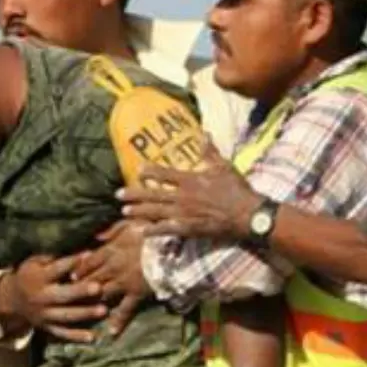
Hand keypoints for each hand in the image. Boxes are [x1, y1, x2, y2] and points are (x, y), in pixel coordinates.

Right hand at [0, 255, 107, 342]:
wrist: (12, 300)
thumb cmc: (29, 273)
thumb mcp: (34, 261)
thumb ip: (52, 255)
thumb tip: (74, 241)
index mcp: (38, 278)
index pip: (56, 269)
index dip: (72, 262)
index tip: (89, 255)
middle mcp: (41, 297)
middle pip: (63, 295)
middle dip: (81, 292)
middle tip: (98, 288)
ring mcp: (44, 314)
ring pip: (66, 315)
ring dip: (85, 314)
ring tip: (104, 310)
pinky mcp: (47, 327)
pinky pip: (63, 333)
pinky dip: (77, 336)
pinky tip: (93, 337)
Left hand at [73, 222, 150, 336]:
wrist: (173, 248)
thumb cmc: (152, 231)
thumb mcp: (130, 224)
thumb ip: (111, 230)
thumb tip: (96, 236)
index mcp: (110, 250)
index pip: (87, 261)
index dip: (77, 268)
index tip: (69, 274)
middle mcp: (113, 268)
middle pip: (90, 279)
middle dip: (79, 286)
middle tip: (69, 295)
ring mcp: (123, 283)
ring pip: (102, 294)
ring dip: (91, 302)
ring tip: (82, 311)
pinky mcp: (136, 294)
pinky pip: (125, 310)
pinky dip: (118, 322)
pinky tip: (111, 333)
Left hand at [119, 145, 261, 239]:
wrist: (248, 215)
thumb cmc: (237, 190)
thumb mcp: (224, 167)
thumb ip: (210, 151)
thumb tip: (204, 133)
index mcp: (190, 179)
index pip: (163, 173)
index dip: (148, 171)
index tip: (137, 170)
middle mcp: (183, 196)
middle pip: (153, 194)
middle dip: (134, 194)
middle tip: (118, 194)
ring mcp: (184, 214)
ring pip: (155, 212)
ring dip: (138, 212)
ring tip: (124, 212)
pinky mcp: (188, 229)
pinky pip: (166, 230)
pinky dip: (152, 231)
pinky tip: (141, 232)